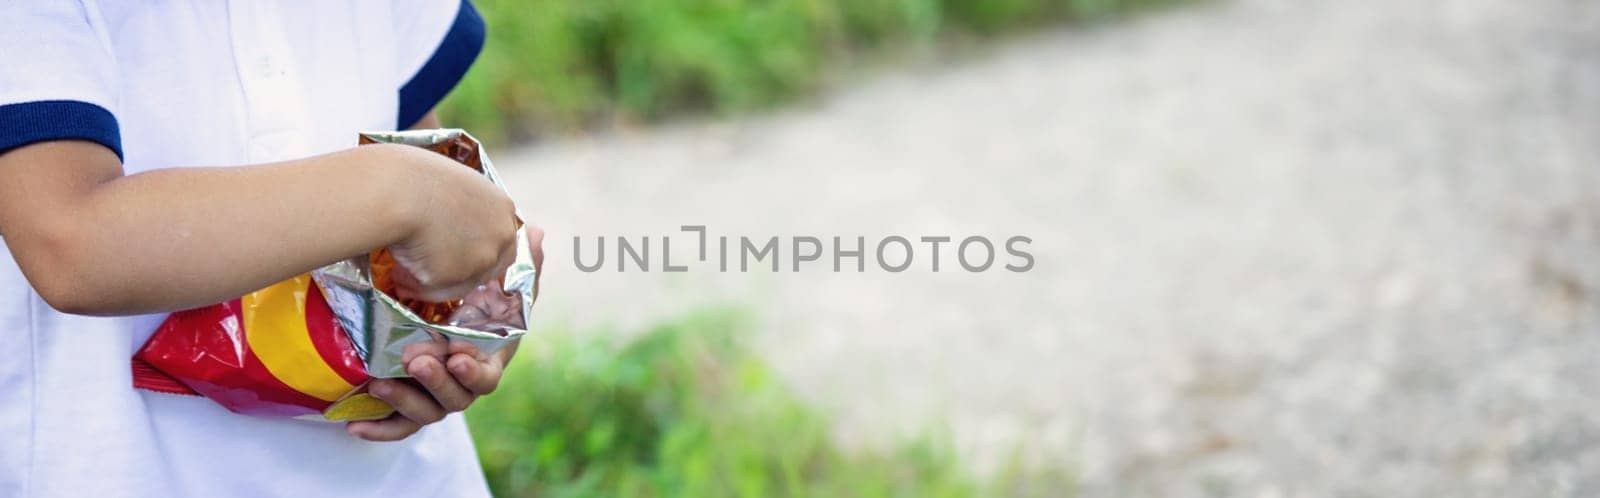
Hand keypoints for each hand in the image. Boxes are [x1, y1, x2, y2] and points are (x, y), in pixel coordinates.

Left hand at [346, 224, 543, 441]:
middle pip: (457, 398)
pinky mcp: (409, 404)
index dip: (474, 371)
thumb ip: (521, 261)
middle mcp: (464, 384)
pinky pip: (397, 425)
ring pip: (427, 412)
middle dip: (436, 381)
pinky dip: (379, 428)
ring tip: (381, 382)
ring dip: (405, 401)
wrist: (445, 314)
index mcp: (488, 360)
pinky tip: (354, 427)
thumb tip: (536, 231)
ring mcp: (436, 396)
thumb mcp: (501, 278)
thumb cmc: (480, 299)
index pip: (487, 376)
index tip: (457, 355)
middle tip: (416, 360)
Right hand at [383, 143, 519, 302]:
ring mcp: (483, 258)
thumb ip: (461, 211)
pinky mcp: (459, 277)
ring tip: (399, 275)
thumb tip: (446, 234)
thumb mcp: (450, 187)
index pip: (500, 240)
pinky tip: (395, 275)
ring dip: (431, 282)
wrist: (397, 191)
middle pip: (487, 267)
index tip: (450, 255)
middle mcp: (501, 235)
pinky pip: (436, 289)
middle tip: (428, 272)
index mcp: (502, 207)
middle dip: (457, 274)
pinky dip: (416, 285)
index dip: (474, 251)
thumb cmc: (413, 178)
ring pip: (460, 283)